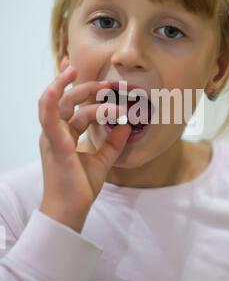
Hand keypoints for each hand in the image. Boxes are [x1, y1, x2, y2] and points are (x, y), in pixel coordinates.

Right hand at [38, 65, 131, 231]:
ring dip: (68, 85)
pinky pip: (48, 117)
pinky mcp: (54, 144)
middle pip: (69, 101)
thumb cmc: (81, 186)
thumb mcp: (103, 159)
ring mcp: (52, 137)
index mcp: (64, 134)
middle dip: (89, 88)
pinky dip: (52, 99)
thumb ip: (114, 142)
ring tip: (77, 70)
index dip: (92, 96)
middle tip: (111, 83)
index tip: (110, 88)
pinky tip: (60, 86)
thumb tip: (127, 124)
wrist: (71, 209)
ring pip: (59, 103)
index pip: (77, 108)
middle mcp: (56, 132)